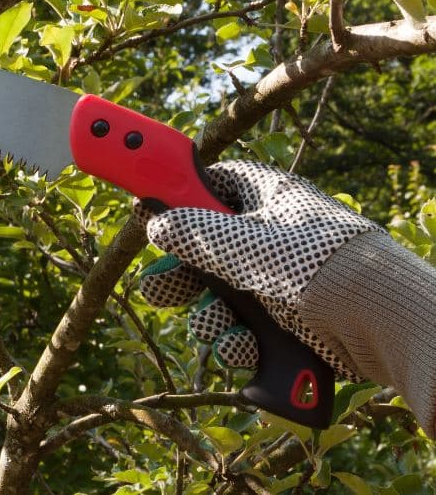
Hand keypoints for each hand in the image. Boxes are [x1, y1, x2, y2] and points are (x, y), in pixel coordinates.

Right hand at [137, 160, 383, 378]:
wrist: (387, 327)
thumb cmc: (319, 267)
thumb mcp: (245, 244)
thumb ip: (193, 233)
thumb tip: (155, 221)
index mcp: (265, 198)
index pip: (210, 184)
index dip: (176, 198)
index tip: (147, 214)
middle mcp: (270, 235)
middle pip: (205, 250)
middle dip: (184, 278)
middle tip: (161, 291)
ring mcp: (280, 279)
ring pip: (220, 295)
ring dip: (211, 317)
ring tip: (224, 329)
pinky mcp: (289, 320)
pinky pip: (245, 328)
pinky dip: (239, 341)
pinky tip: (247, 349)